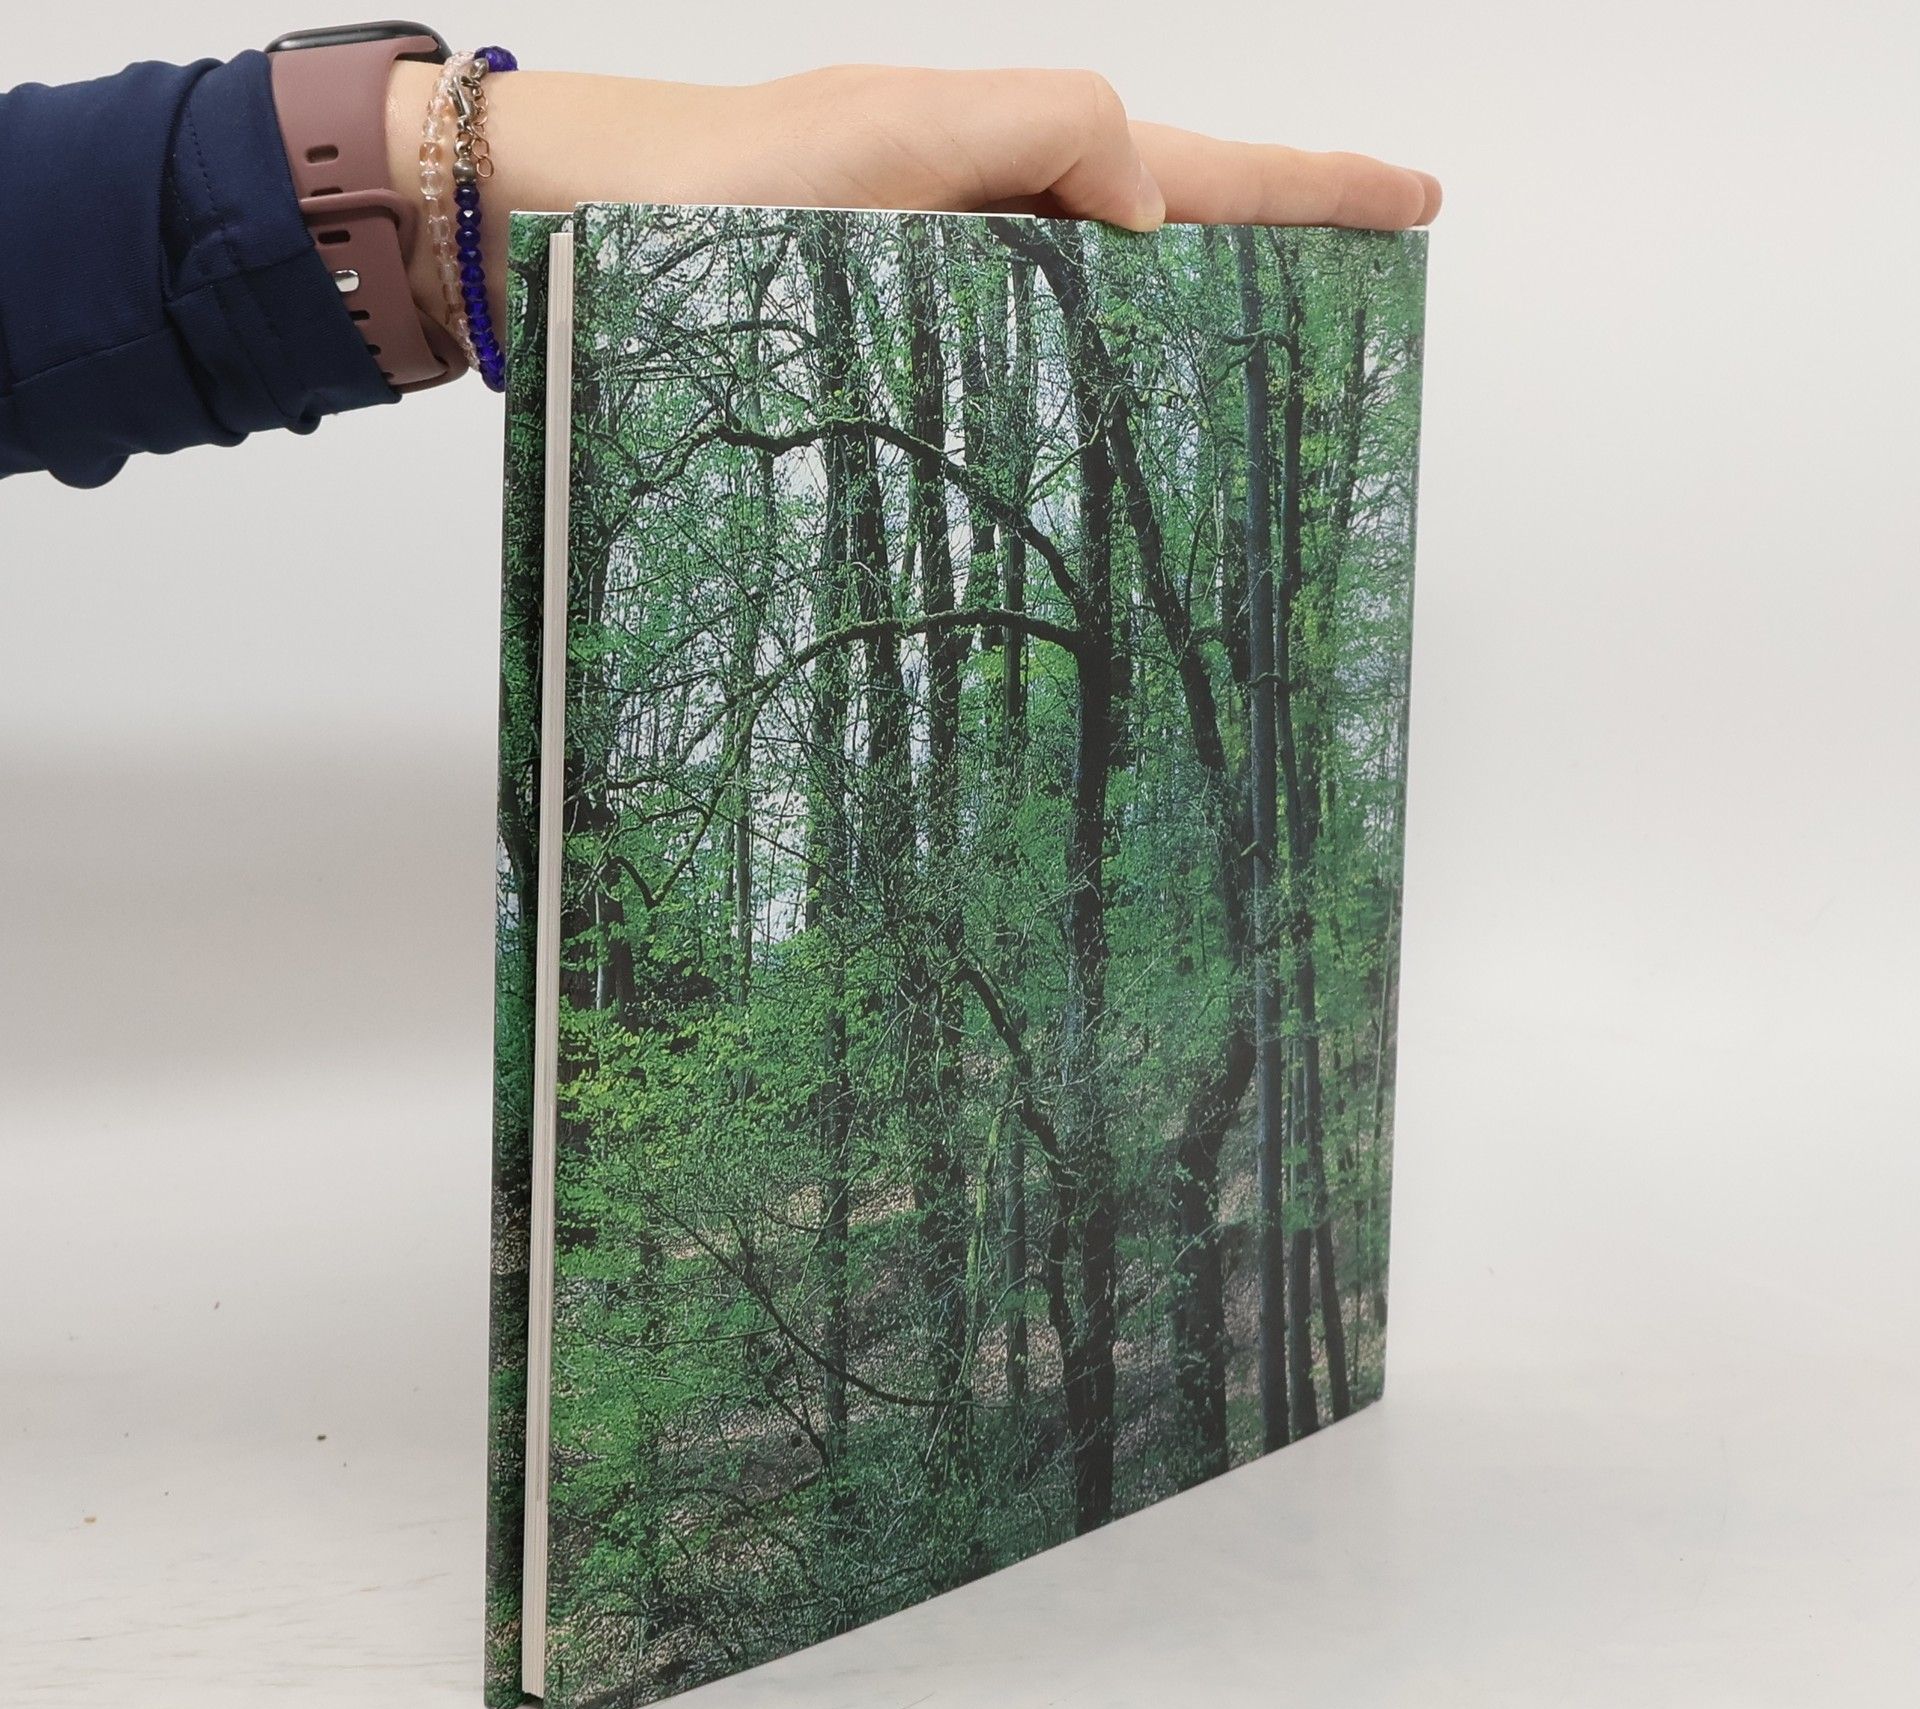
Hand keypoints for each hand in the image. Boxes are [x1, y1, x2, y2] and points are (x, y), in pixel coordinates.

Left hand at [385, 63, 1441, 353]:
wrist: (583, 232)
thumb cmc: (720, 186)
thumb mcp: (894, 133)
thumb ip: (1044, 130)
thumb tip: (1151, 211)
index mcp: (1015, 169)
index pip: (1197, 171)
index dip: (1309, 188)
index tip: (1415, 203)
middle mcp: (996, 245)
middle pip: (1172, 245)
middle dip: (1277, 264)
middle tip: (1369, 302)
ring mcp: (952, 315)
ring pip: (1106, 326)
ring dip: (1195, 349)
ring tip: (1278, 393)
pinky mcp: (901, 375)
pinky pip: (1026, 387)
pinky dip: (1087, 411)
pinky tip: (1116, 458)